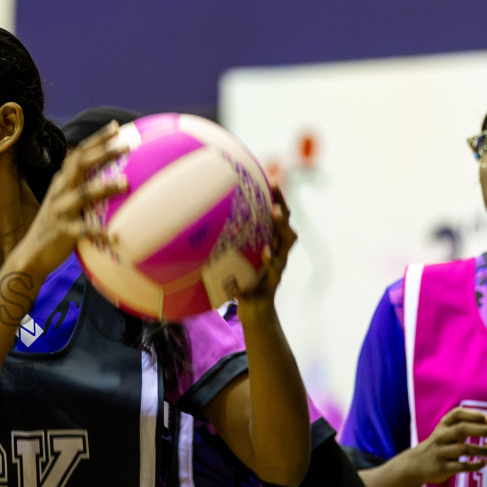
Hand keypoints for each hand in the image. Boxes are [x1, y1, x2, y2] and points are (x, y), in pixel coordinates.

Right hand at [16, 122, 129, 276]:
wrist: (31, 254)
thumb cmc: (57, 225)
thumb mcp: (67, 201)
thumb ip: (84, 188)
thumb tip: (118, 179)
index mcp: (62, 181)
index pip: (79, 154)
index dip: (97, 140)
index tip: (116, 127)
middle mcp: (60, 191)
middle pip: (81, 165)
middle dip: (103, 153)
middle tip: (127, 146)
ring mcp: (60, 210)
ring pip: (82, 194)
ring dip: (104, 187)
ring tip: (125, 183)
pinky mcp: (62, 231)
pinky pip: (82, 230)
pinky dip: (97, 232)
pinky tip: (114, 236)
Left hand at [229, 184, 295, 313]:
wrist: (255, 311)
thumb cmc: (241, 282)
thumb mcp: (233, 260)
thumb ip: (225, 245)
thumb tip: (199, 226)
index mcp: (270, 243)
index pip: (276, 216)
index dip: (277, 196)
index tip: (271, 175)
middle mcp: (277, 252)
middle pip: (286, 223)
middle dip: (281, 204)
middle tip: (275, 185)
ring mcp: (277, 267)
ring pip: (286, 244)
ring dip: (280, 226)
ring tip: (274, 213)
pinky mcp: (273, 282)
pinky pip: (275, 269)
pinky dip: (270, 259)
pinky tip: (264, 251)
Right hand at [406, 406, 486, 485]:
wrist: (415, 465)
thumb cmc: (438, 446)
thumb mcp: (445, 433)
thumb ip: (463, 426)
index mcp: (442, 426)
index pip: (457, 414)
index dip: (474, 415)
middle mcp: (440, 437)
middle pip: (462, 429)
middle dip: (482, 430)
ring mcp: (441, 452)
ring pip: (464, 449)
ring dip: (483, 449)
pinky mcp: (442, 468)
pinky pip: (462, 466)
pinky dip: (475, 465)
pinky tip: (484, 463)